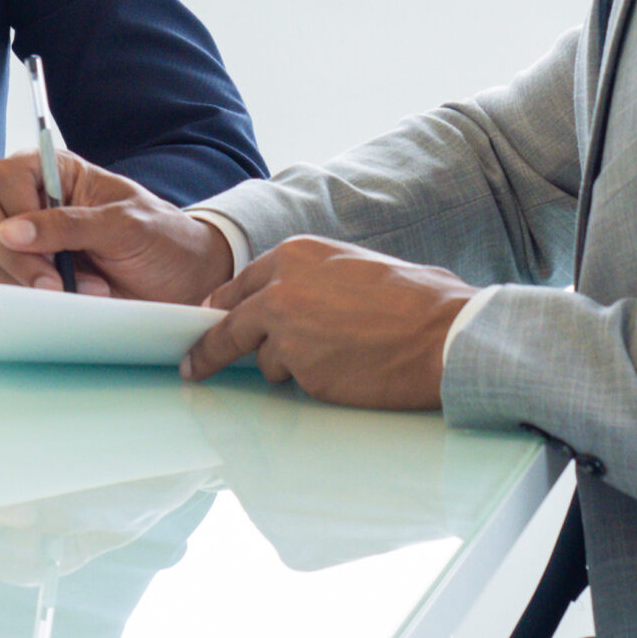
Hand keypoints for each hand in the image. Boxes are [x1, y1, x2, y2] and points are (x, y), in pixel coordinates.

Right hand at [0, 150, 232, 304]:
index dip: (13, 203)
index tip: (34, 233)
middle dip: (14, 254)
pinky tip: (72, 301)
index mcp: (58, 175)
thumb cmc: (161, 238)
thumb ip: (69, 225)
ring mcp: (31, 246)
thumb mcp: (123, 225)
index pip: (7, 174)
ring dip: (30, 281)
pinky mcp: (33, 281)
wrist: (184, 282)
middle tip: (52, 281)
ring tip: (87, 290)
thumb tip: (11, 231)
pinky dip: (31, 301)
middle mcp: (35, 206)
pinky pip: (7, 290)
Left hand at [181, 237, 473, 410]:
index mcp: (293, 255)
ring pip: (265, 359)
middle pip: (228, 325)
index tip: (206, 323)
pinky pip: (297, 382)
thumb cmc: (413, 298)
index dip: (222, 309)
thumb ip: (308, 280)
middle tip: (193, 367)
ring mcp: (288, 336)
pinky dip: (314, 381)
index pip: (237, 286)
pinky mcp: (304, 374)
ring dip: (288, 363)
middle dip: (210, 349)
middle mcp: (280, 291)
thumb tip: (285, 301)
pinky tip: (348, 370)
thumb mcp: (350, 265)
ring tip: (340, 353)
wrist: (443, 333)